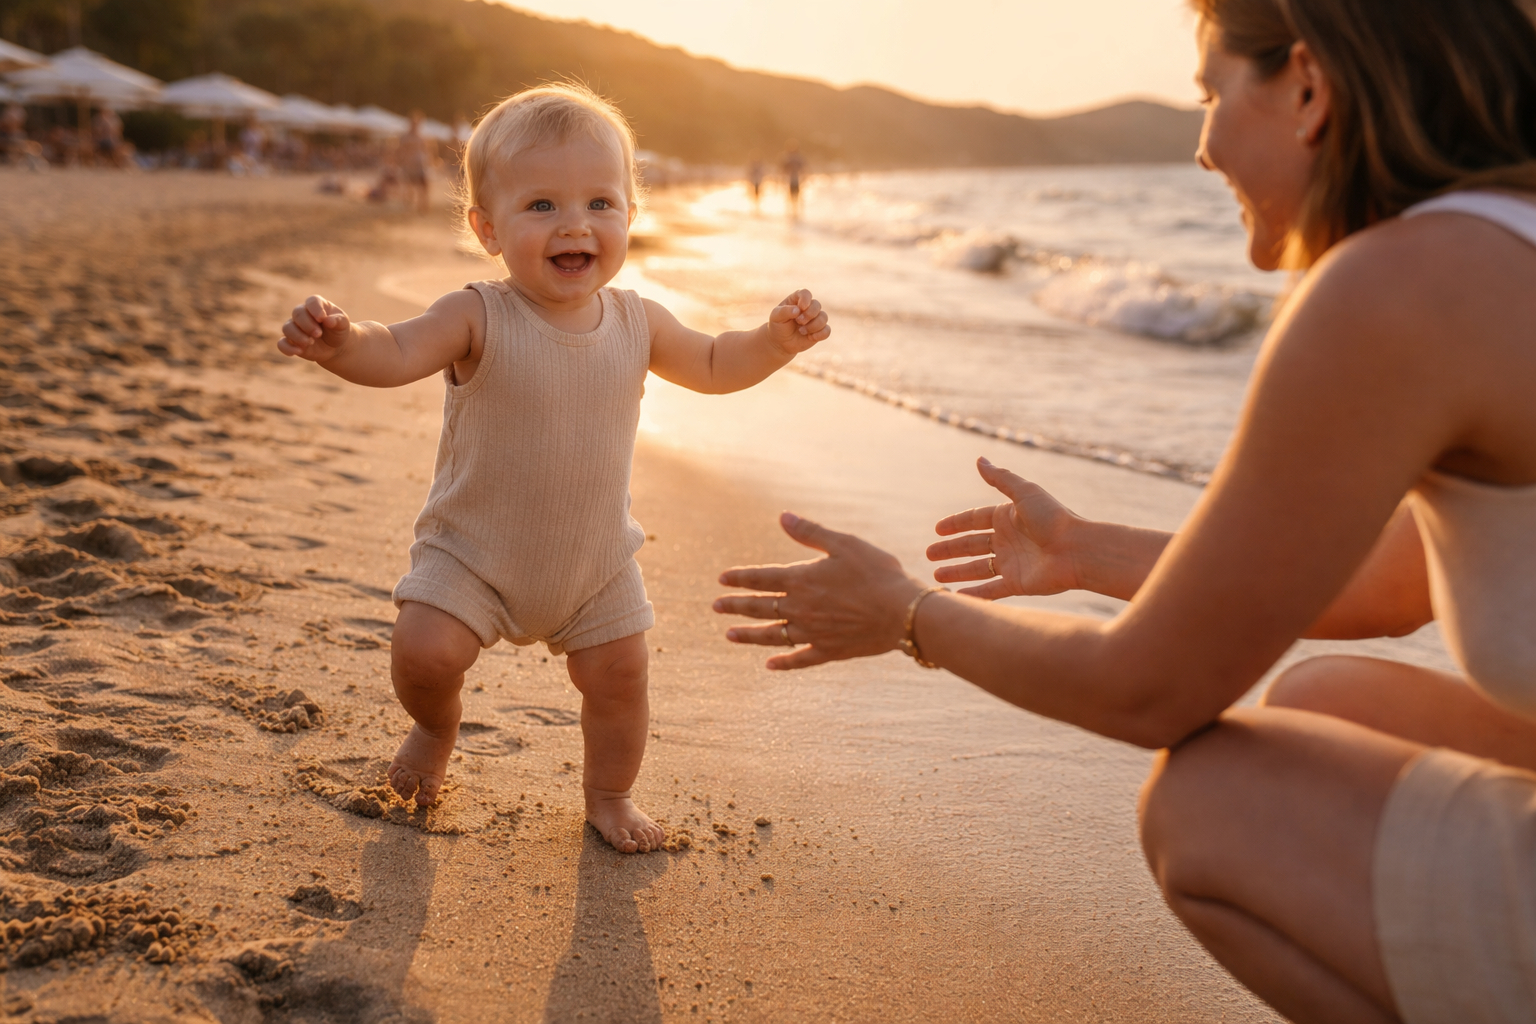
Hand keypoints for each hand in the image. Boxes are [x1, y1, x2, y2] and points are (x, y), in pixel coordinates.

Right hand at [279, 295, 352, 361]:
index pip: (312, 302)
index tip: (322, 318)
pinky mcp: (291, 342)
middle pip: (297, 313)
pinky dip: (287, 348)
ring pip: (287, 328)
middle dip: (307, 325)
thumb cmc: (338, 330)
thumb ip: (338, 321)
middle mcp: (302, 313)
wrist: (335, 346)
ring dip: (298, 336)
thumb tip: (328, 321)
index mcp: (316, 305)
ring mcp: (295, 327)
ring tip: (310, 342)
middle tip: (318, 334)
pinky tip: (298, 351)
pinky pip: (281, 344)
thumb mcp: (343, 324)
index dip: (315, 309)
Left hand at [714, 512, 920, 669]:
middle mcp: (800, 609)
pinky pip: (800, 659)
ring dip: (749, 635)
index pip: (761, 578)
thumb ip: (810, 533)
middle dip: (735, 606)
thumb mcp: (844, 544)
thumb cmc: (876, 573)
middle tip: (716, 607)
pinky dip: (784, 663)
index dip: (740, 578)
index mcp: (801, 580)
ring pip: (772, 635)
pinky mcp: (828, 651)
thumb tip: (782, 516)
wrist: (902, 613)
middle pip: (760, 608)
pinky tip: (770, 665)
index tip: (721, 579)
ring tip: (729, 636)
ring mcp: (812, 633)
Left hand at [765, 289, 830, 354]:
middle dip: (809, 314)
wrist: (781, 342)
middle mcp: (808, 307)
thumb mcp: (776, 317)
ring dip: (813, 326)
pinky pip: (827, 330)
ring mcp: (815, 318)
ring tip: (802, 331)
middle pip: (817, 305)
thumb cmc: (778, 326)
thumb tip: (798, 310)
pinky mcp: (820, 330)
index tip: (801, 307)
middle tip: (799, 322)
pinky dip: (820, 334)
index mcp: (797, 300)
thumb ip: (784, 311)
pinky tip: (810, 337)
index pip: (805, 293)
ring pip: (824, 317)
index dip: (805, 299)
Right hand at [927, 457, 1083, 598]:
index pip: (975, 520)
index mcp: (1008, 517)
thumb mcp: (1024, 492)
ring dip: (957, 572)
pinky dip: (974, 595)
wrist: (1077, 550)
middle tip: (929, 554)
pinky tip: (956, 595)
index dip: (956, 524)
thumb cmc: (1053, 518)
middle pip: (972, 545)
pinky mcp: (1018, 584)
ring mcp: (1012, 563)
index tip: (937, 529)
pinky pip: (991, 590)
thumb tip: (979, 460)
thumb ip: (1000, 478)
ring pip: (977, 569)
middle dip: (950, 550)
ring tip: (935, 575)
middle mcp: (1008, 540)